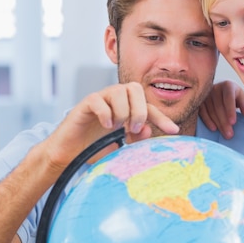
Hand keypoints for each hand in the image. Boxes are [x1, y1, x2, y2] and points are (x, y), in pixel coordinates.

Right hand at [45, 82, 178, 169]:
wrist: (70, 154)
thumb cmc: (96, 148)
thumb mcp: (121, 146)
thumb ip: (135, 138)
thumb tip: (147, 130)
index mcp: (128, 108)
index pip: (149, 108)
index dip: (162, 118)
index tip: (173, 131)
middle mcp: (115, 100)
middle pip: (135, 89)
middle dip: (139, 110)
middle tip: (133, 129)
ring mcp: (100, 99)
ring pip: (119, 91)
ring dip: (123, 111)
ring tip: (118, 128)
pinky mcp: (85, 104)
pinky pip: (98, 100)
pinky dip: (106, 113)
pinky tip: (107, 126)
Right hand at [200, 81, 243, 138]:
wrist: (222, 90)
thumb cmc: (234, 96)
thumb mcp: (242, 98)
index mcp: (228, 85)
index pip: (228, 98)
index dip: (230, 111)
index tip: (233, 122)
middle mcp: (215, 88)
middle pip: (219, 107)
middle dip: (224, 122)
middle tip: (230, 134)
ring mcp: (206, 94)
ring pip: (211, 111)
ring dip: (218, 124)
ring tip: (225, 134)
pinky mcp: (200, 100)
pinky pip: (202, 112)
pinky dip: (208, 121)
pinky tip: (214, 129)